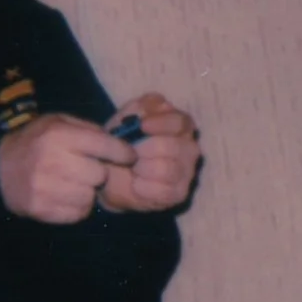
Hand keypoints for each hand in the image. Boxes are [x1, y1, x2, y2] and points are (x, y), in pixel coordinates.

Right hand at [0, 111, 133, 224]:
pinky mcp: (41, 209)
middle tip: (85, 169)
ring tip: (71, 182)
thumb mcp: (57, 122)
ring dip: (87, 191)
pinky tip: (63, 195)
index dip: (122, 152)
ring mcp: (45, 187)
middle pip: (100, 175)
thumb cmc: (35, 142)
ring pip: (90, 197)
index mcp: (58, 135)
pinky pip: (77, 213)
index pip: (105, 145)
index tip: (130, 156)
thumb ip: (88, 129)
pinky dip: (76, 207)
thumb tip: (120, 143)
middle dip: (98, 172)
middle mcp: (52, 161)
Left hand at [99, 91, 200, 213]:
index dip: (161, 123)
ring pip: (169, 169)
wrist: (111, 174)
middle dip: (146, 149)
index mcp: (181, 125)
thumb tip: (148, 113)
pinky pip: (164, 191)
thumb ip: (140, 108)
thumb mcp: (127, 117)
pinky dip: (144, 187)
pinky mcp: (179, 193)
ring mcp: (187, 172)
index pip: (181, 122)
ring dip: (143, 168)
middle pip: (175, 147)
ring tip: (132, 167)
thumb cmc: (123, 142)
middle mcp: (190, 148)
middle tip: (130, 153)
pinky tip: (136, 184)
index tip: (141, 126)